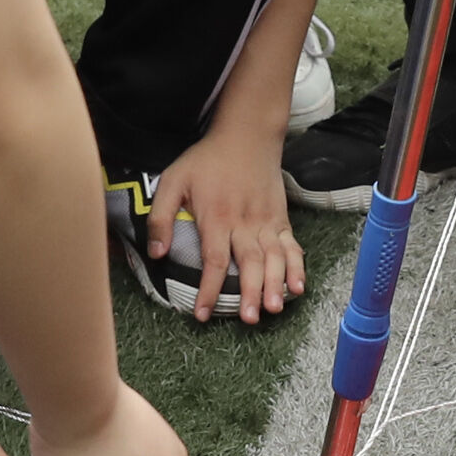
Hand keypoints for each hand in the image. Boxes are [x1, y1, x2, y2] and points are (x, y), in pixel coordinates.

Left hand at [143, 133, 306, 324]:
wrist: (247, 135)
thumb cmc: (207, 160)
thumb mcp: (173, 180)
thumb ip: (161, 217)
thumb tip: (156, 253)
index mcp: (217, 217)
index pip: (214, 261)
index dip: (210, 290)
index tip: (202, 314)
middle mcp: (245, 223)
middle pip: (249, 263)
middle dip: (250, 293)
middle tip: (248, 319)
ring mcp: (267, 222)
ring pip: (274, 259)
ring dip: (275, 285)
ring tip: (273, 309)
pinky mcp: (281, 220)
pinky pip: (292, 247)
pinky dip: (297, 267)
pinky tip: (298, 288)